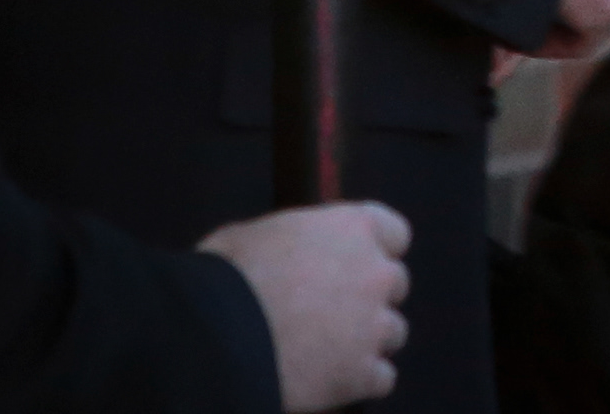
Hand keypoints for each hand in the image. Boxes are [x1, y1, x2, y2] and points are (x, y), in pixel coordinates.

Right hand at [198, 201, 409, 410]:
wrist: (215, 339)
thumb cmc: (222, 280)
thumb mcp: (252, 237)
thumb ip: (290, 240)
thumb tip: (284, 252)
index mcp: (351, 228)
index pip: (394, 233)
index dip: (375, 251)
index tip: (356, 265)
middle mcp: (375, 272)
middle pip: (395, 284)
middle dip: (369, 298)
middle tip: (331, 314)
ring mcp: (373, 325)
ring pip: (393, 333)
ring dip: (366, 341)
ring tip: (324, 351)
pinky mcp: (363, 373)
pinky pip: (381, 378)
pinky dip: (359, 382)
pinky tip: (328, 381)